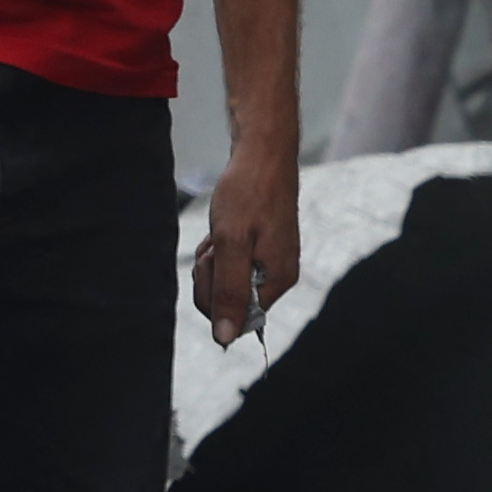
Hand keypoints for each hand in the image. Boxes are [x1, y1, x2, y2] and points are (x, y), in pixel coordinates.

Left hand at [193, 142, 301, 345]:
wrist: (262, 153)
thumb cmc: (248, 193)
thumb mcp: (231, 244)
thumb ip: (229, 292)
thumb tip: (225, 338)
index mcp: (277, 281)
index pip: (235, 319)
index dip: (214, 294)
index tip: (216, 260)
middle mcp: (279, 277)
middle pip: (229, 302)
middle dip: (212, 275)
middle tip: (217, 243)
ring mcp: (272, 262)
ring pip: (226, 281)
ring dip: (214, 260)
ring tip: (221, 231)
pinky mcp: (263, 249)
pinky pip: (232, 264)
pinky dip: (221, 249)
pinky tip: (224, 227)